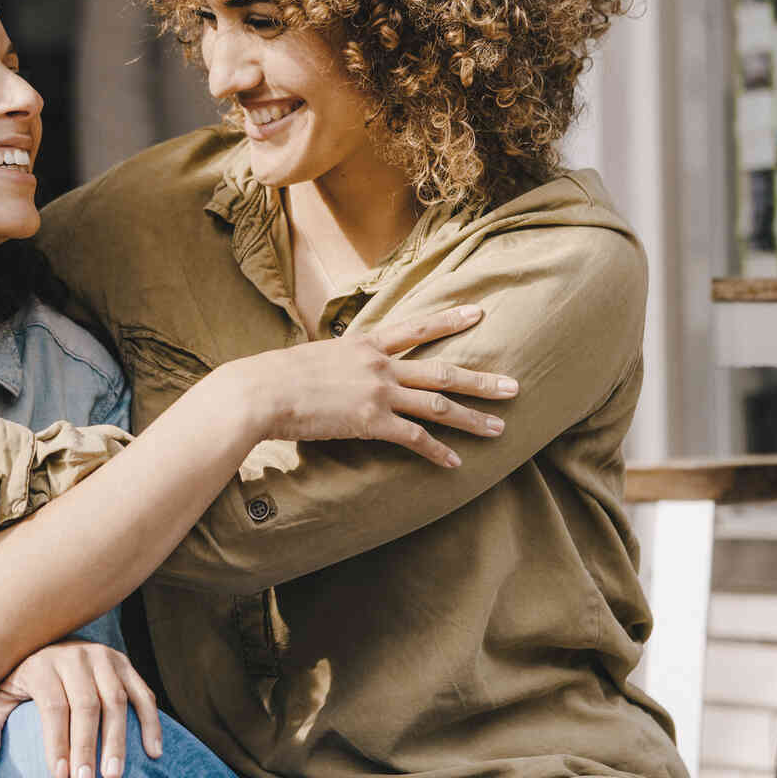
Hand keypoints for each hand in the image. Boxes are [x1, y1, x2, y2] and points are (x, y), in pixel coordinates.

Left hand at [0, 641, 162, 777]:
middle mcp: (76, 656)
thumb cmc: (22, 683)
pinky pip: (144, 695)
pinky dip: (150, 723)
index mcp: (44, 664)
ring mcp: (105, 658)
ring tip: (114, 776)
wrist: (50, 645)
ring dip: (118, 740)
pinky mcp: (126, 665)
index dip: (57, 741)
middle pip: (86, 705)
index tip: (60, 776)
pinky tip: (153, 753)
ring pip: (116, 701)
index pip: (53, 705)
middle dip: (87, 746)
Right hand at [232, 305, 518, 468]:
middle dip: (481, 380)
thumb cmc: (278, 376)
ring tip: (500, 429)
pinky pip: (414, 438)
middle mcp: (380, 365)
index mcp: (366, 345)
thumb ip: (339, 361)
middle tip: (514, 386)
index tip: (478, 314)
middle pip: (442, 371)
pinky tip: (454, 463)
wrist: (262, 391)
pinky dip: (436, 451)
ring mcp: (378, 393)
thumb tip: (340, 366)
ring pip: (438, 405)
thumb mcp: (315, 357)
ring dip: (472, 419)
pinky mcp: (371, 422)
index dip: (450, 321)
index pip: (417, 327)